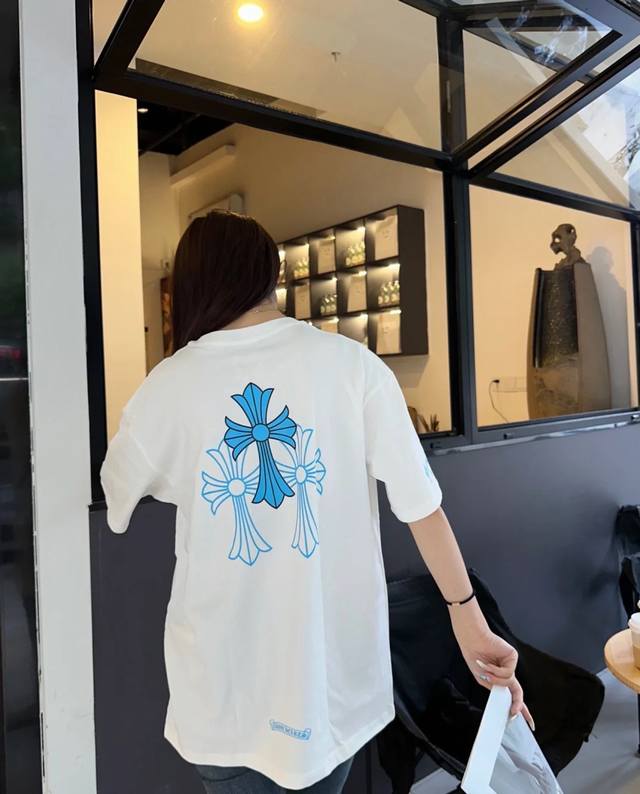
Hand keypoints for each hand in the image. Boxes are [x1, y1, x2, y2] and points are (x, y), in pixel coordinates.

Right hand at [449, 606, 534, 731]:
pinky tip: (488, 663)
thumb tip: (508, 694)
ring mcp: (510, 665)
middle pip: (517, 692)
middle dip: (517, 704)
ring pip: (509, 682)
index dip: (520, 708)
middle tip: (513, 713)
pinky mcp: (512, 657)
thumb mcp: (483, 679)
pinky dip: (496, 670)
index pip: (512, 695)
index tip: (529, 723)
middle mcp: (507, 673)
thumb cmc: (475, 657)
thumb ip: (496, 688)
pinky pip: (508, 672)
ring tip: (484, 669)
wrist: (472, 640)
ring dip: (495, 679)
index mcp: (500, 678)